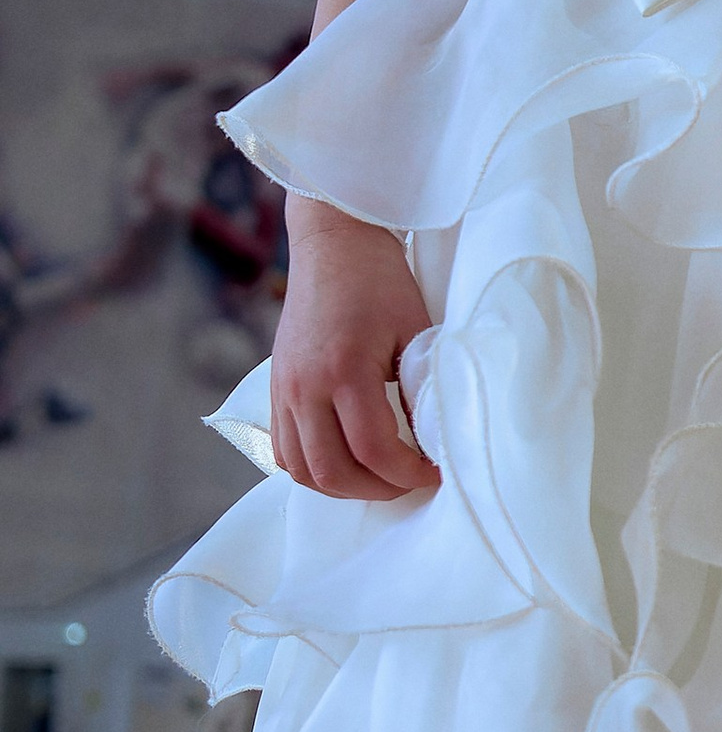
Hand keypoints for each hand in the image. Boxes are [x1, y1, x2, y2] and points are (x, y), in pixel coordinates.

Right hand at [267, 201, 440, 500]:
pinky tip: (344, 459)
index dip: (408, 473)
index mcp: (344, 371)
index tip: (434, 471)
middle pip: (332, 472)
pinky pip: (283, 450)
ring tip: (379, 476)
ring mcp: (284, 390)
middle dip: (377, 489)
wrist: (334, 242)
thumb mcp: (415, 330)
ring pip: (301, 469)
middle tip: (409, 480)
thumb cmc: (380, 281)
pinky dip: (312, 468)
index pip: (374, 450)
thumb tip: (433, 439)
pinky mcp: (276, 387)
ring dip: (342, 485)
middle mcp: (305, 387)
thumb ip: (421, 388)